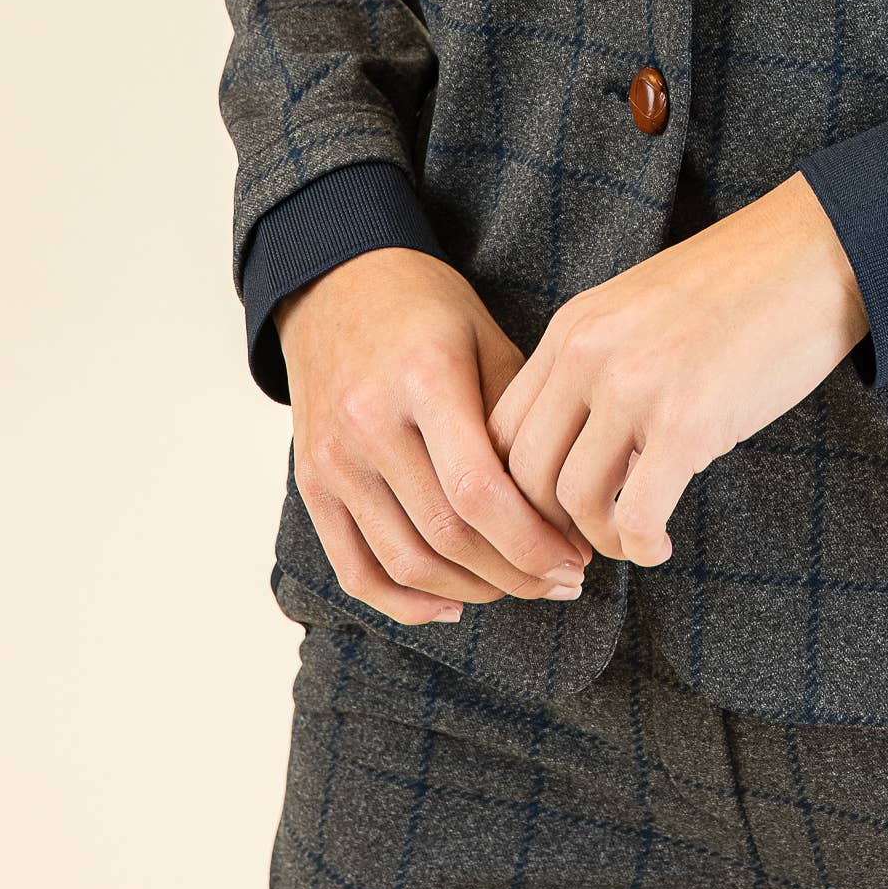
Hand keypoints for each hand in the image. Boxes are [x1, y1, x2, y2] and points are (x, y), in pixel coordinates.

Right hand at [277, 248, 600, 624]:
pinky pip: (356, 568)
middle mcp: (369, 426)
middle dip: (515, 572)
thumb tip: (565, 501)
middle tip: (563, 580)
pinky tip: (452, 605)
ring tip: (520, 587)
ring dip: (472, 591)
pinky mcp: (312, 484)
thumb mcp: (487, 337)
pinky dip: (404, 602)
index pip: (479, 492)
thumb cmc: (426, 306)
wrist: (335, 283)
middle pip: (447, 535)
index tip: (575, 557)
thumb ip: (518, 417)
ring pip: (406, 562)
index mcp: (424, 381)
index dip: (532, 540)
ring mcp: (334, 460)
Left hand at [485, 173, 868, 568]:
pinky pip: (637, 515)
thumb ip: (598, 366)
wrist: (815, 253)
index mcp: (572, 328)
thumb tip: (582, 449)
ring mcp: (636, 388)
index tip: (551, 511)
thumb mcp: (640, 309)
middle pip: (522, 473)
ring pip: (574, 500)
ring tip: (632, 537)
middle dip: (547, 525)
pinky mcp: (688, 423)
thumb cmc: (740, 285)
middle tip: (584, 545)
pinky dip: (641, 546)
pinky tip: (661, 543)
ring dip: (600, 538)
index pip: (500, 429)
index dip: (515, 488)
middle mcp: (589, 355)